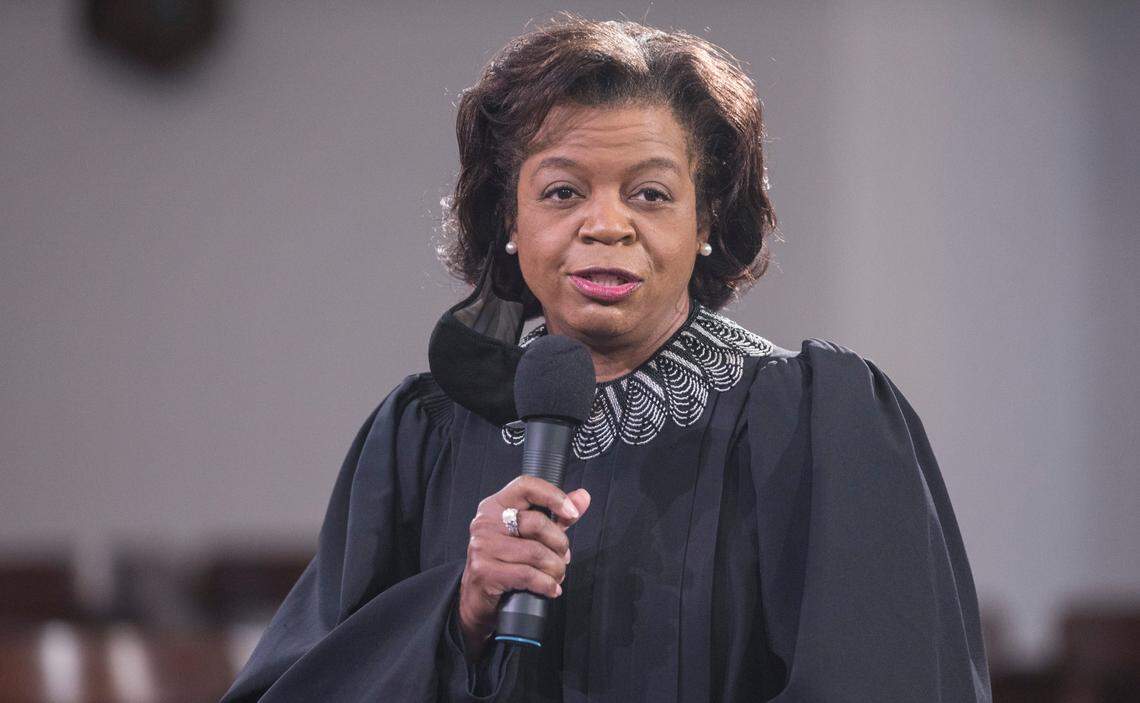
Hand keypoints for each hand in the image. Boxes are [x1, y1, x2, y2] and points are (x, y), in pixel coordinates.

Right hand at [457, 476, 590, 661]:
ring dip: (555, 568)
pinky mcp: (484, 571)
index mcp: (495, 505)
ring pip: (536, 552)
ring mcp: (482, 546)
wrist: (477, 596)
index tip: (572, 513)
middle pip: (536, 522)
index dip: (553, 496)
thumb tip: (582, 497)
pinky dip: (546, 584)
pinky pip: (528, 575)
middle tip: (563, 556)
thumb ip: (557, 516)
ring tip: (556, 575)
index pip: (526, 486)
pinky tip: (550, 588)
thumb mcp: (530, 535)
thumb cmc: (506, 561)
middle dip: (559, 543)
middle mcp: (485, 522)